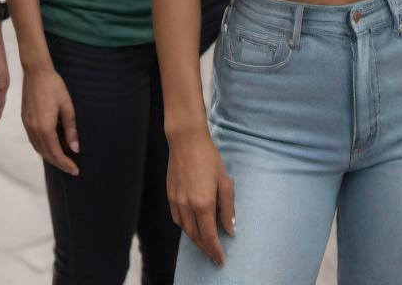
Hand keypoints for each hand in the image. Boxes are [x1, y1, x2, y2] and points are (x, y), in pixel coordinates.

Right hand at [21, 66, 78, 175]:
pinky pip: (34, 141)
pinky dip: (43, 147)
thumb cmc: (55, 87)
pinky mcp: (25, 121)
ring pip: (38, 148)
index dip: (65, 163)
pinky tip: (51, 145)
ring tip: (63, 158)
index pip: (56, 153)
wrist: (36, 73)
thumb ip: (71, 128)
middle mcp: (34, 130)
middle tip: (71, 167)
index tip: (75, 170)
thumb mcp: (67, 106)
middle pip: (46, 154)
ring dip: (50, 156)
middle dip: (59, 163)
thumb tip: (75, 148)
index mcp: (45, 127)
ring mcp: (27, 126)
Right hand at [166, 126, 235, 266]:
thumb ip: (228, 208)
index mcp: (203, 203)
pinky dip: (186, 227)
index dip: (215, 250)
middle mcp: (187, 206)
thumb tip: (230, 229)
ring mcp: (176, 201)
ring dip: (196, 239)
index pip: (209, 236)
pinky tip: (192, 225)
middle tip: (215, 255)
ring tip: (206, 243)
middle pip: (196, 236)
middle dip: (206, 248)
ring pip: (185, 230)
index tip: (221, 259)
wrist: (186, 141)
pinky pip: (177, 219)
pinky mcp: (170, 196)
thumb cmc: (209, 158)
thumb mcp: (225, 180)